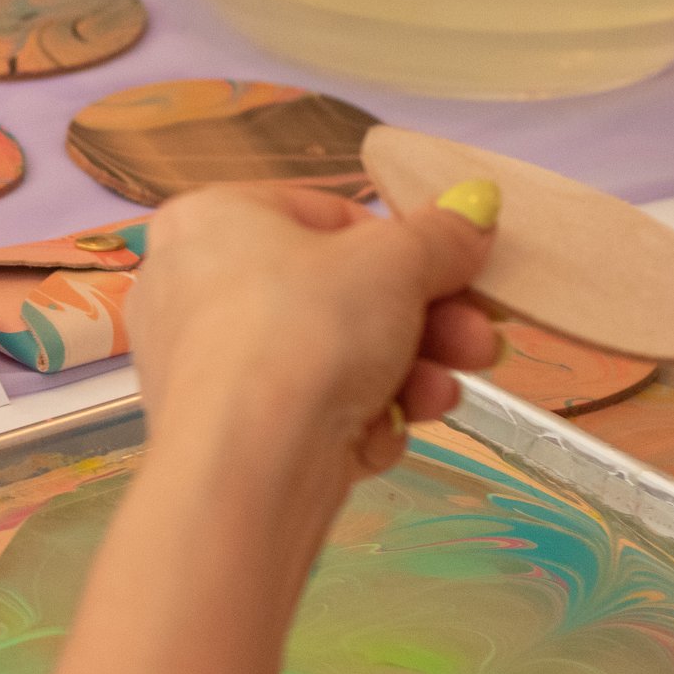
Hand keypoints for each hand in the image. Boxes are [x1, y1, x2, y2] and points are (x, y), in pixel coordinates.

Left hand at [130, 185, 499, 477]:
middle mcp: (194, 285)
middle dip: (426, 320)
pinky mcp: (227, 429)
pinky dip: (356, 418)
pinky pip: (307, 409)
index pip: (327, 217)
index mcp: (213, 219)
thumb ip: (440, 236)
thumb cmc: (307, 329)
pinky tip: (383, 430)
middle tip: (479, 341)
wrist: (246, 460)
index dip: (404, 246)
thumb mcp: (395, 261)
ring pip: (332, 357)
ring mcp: (206, 363)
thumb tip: (471, 213)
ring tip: (443, 393)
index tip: (462, 272)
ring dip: (407, 373)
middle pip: (338, 293)